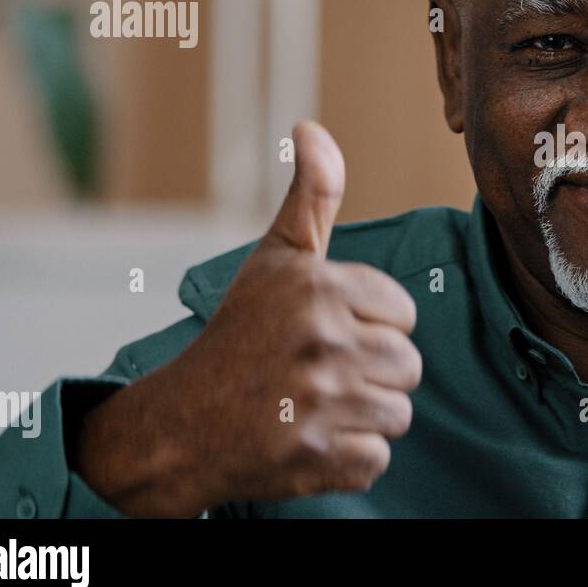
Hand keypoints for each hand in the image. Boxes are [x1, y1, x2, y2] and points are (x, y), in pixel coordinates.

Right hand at [76, 121, 420, 516]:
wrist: (179, 426)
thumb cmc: (239, 335)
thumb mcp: (275, 258)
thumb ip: (310, 196)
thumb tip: (312, 127)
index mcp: (320, 289)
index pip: (403, 313)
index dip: (371, 324)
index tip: (326, 331)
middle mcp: (323, 342)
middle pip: (408, 365)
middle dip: (372, 372)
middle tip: (320, 372)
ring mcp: (322, 403)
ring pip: (399, 413)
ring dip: (364, 415)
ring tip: (317, 404)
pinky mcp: (319, 459)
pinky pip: (377, 459)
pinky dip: (350, 458)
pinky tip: (311, 439)